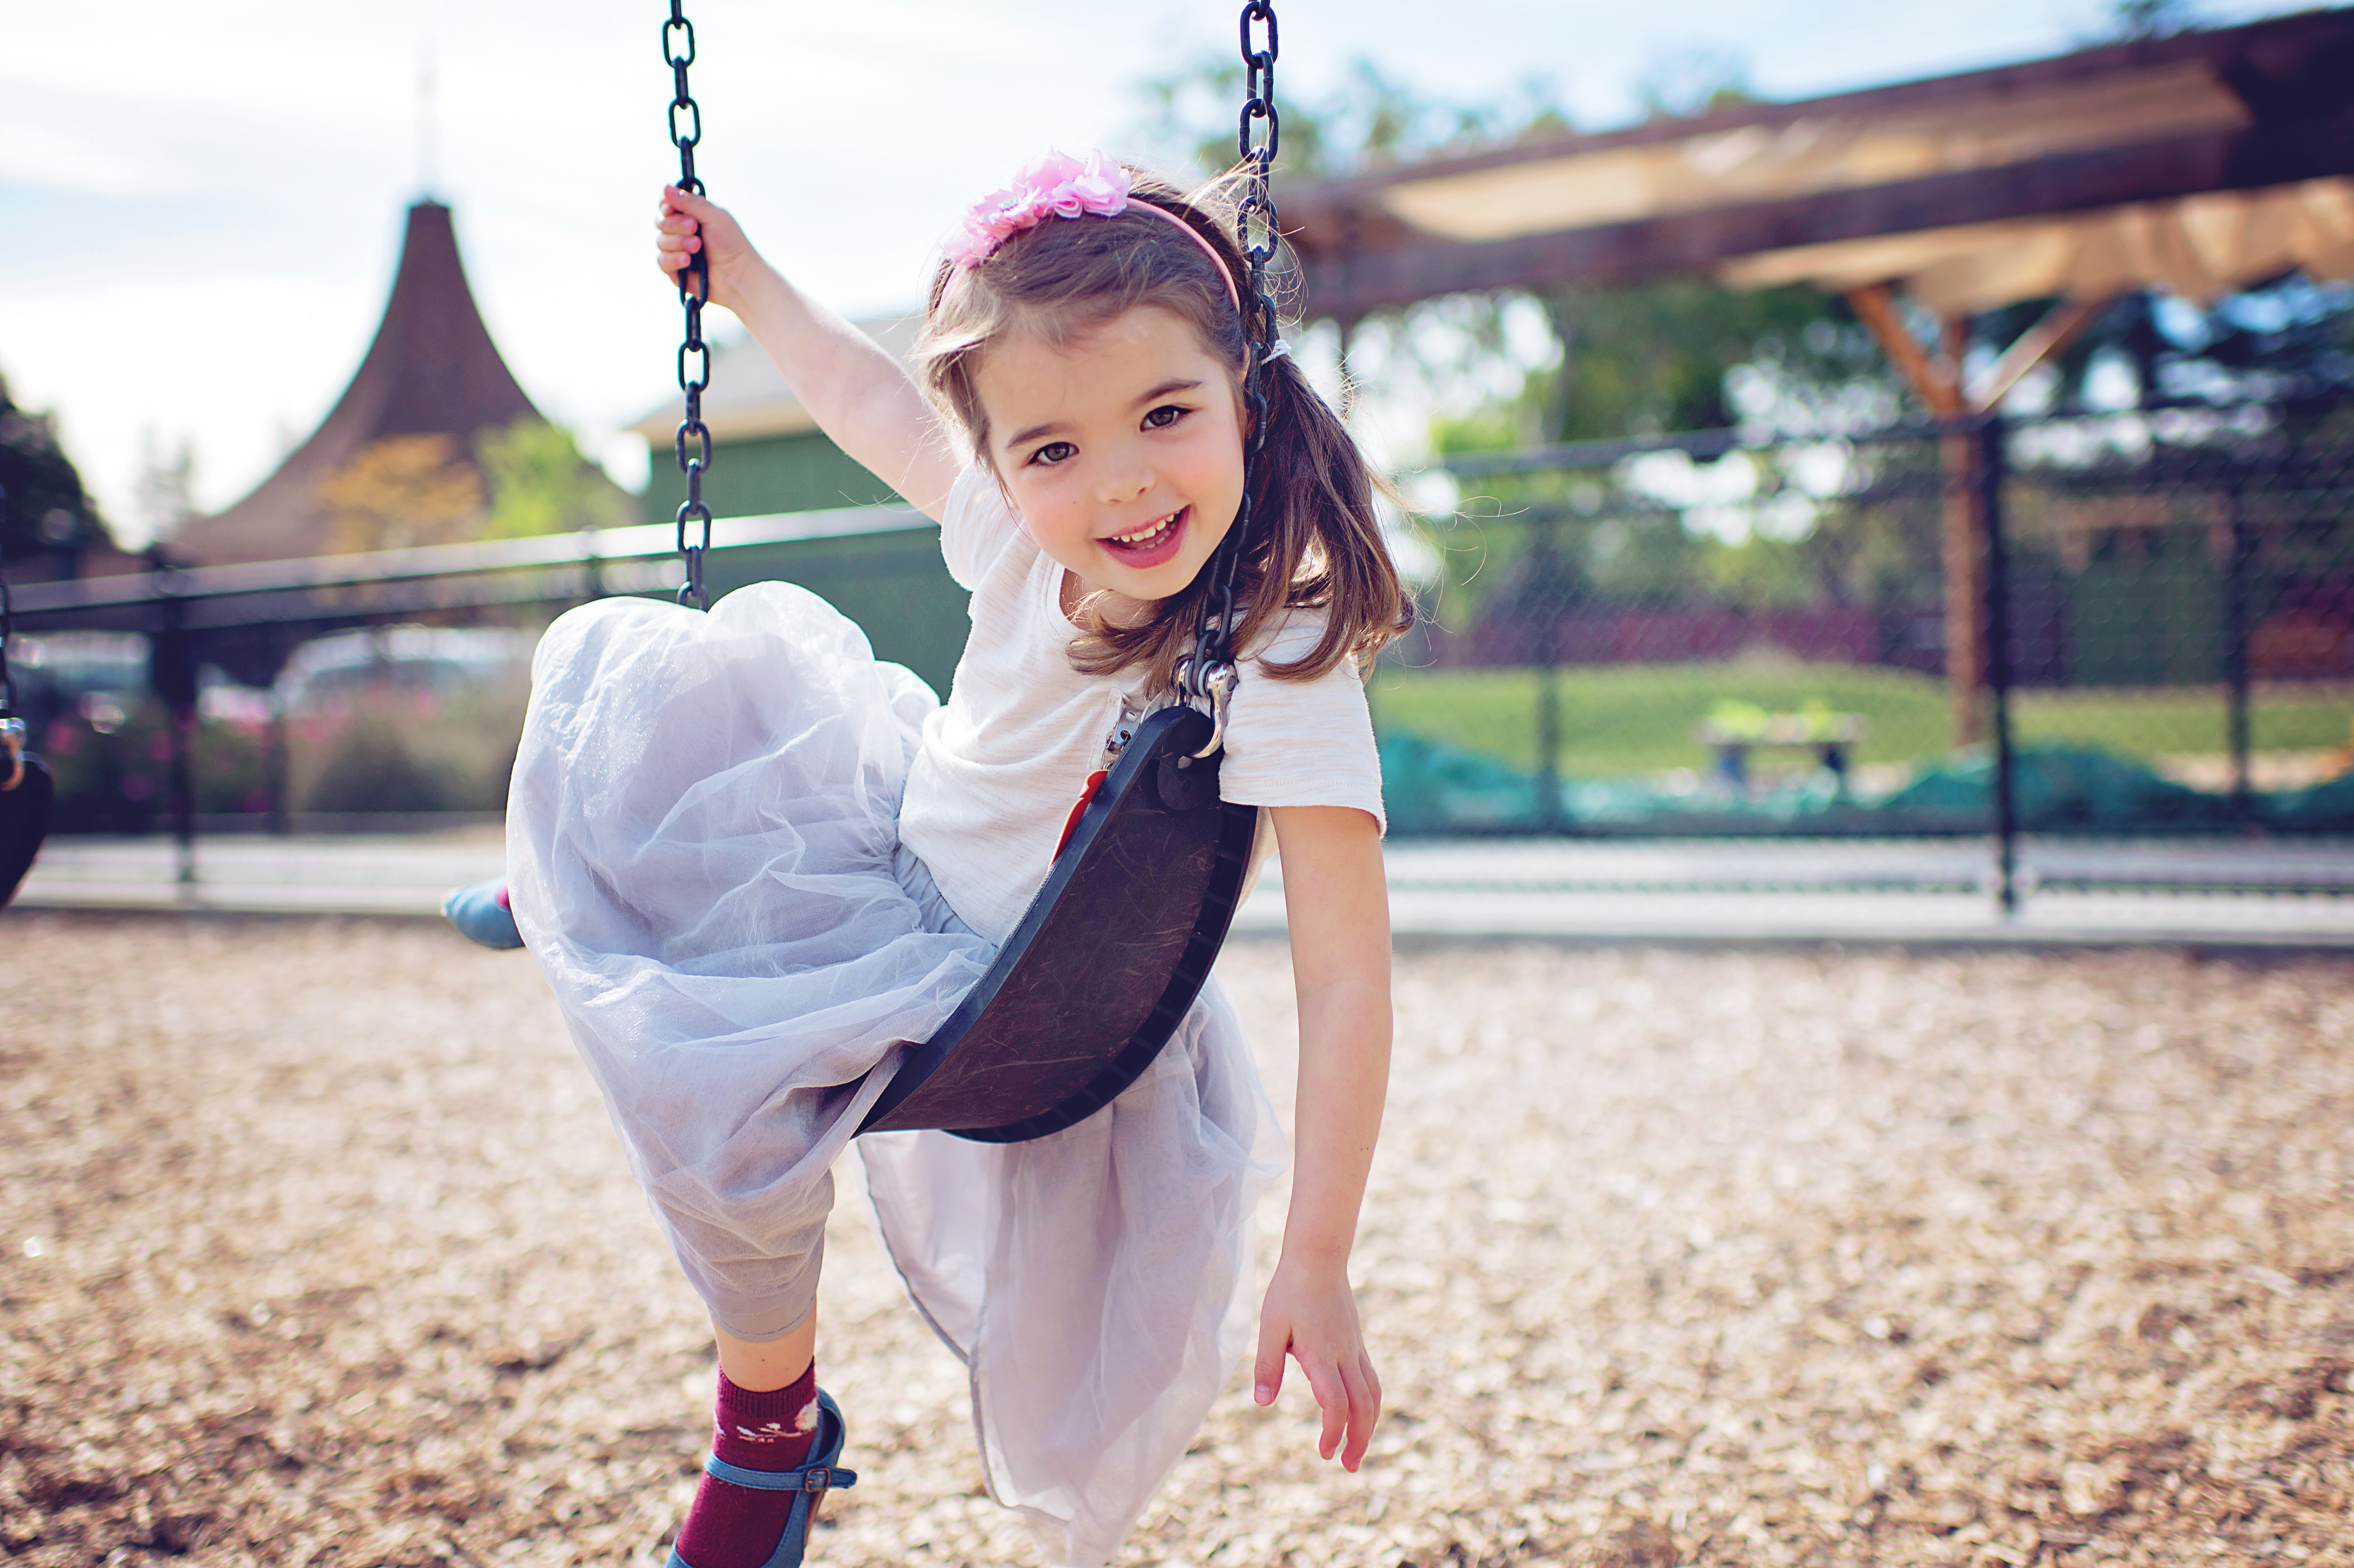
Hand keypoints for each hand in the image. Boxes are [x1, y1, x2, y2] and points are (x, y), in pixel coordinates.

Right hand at [655, 184, 759, 313]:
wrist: (738, 275)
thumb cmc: (731, 244)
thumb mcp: (714, 216)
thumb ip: (690, 202)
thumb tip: (666, 187)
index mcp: (691, 215)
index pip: (666, 205)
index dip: (666, 205)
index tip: (672, 208)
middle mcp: (681, 231)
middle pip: (660, 221)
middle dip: (675, 224)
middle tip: (694, 227)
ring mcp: (677, 251)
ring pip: (661, 241)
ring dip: (679, 242)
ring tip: (697, 247)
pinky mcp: (675, 270)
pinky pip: (662, 261)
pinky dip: (674, 259)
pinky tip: (688, 261)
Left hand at [1253, 1251, 1381, 1470]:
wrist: (1318, 1258)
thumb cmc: (1289, 1291)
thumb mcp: (1270, 1326)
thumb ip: (1268, 1366)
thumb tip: (1262, 1403)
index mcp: (1322, 1354)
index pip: (1336, 1403)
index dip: (1333, 1432)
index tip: (1324, 1452)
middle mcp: (1344, 1355)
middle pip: (1363, 1406)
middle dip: (1359, 1439)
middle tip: (1347, 1465)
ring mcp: (1355, 1349)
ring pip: (1373, 1394)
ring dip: (1369, 1425)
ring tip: (1357, 1450)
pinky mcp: (1357, 1344)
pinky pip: (1371, 1380)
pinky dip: (1370, 1405)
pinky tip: (1359, 1416)